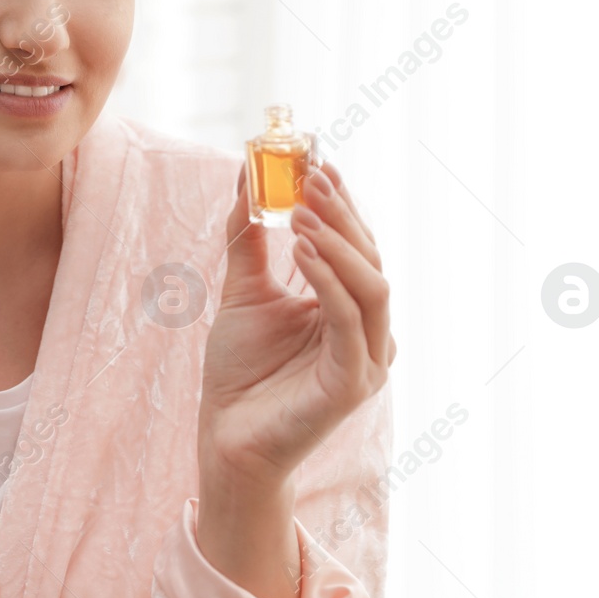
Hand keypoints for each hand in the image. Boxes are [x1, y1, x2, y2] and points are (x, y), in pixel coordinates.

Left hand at [199, 158, 393, 493]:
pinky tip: (302, 249)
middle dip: (343, 213)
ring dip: (340, 243)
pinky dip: (329, 281)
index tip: (319, 161)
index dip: (343, 203)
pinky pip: (348, 322)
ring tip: (303, 209)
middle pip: (371, 259)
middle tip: (312, 176)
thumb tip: (247, 178)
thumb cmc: (240, 371)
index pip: (358, 246)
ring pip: (372, 287)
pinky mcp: (351, 384)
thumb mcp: (244, 290)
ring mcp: (365, 359)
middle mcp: (368, 332)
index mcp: (349, 309)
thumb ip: (250, 239)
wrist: (226, 436)